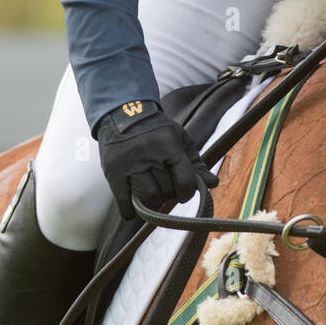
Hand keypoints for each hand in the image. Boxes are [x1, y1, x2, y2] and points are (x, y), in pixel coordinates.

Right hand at [95, 102, 218, 219]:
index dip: (187, 192)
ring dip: (153, 203)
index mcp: (169, 145)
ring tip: (153, 195)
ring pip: (147, 199)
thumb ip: (196, 163)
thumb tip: (213, 184)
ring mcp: (129, 165)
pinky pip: (124, 202)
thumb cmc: (158, 131)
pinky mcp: (113, 173)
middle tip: (165, 188)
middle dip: (169, 194)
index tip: (183, 192)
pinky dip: (130, 211)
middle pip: (165, 191)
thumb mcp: (181, 140)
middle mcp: (149, 155)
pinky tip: (134, 208)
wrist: (124, 113)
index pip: (184, 181)